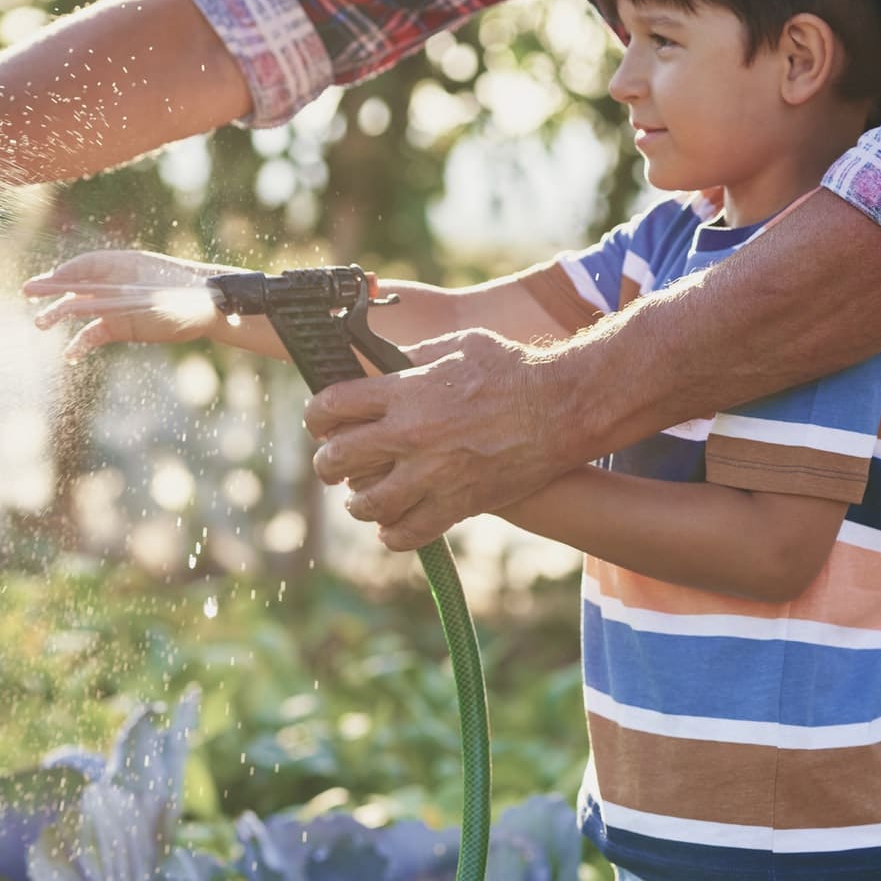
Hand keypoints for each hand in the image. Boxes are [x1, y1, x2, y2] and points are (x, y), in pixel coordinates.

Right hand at [22, 250, 223, 360]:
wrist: (210, 307)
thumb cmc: (182, 288)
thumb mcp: (150, 285)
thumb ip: (117, 283)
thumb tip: (93, 282)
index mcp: (119, 264)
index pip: (84, 265)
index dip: (64, 272)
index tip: (48, 280)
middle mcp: (113, 283)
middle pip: (76, 285)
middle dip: (51, 290)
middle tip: (27, 292)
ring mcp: (116, 306)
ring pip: (81, 310)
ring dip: (60, 316)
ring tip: (39, 324)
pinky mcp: (121, 327)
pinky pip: (94, 333)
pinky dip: (81, 343)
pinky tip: (70, 354)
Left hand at [304, 328, 573, 549]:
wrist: (563, 407)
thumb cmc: (512, 368)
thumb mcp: (457, 346)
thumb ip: (412, 358)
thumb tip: (381, 364)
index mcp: (405, 390)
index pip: (331, 407)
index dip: (317, 417)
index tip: (321, 423)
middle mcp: (411, 434)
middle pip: (337, 459)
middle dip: (327, 463)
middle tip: (334, 465)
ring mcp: (433, 473)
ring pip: (367, 503)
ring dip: (357, 503)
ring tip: (363, 498)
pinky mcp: (459, 503)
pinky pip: (408, 533)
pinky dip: (393, 534)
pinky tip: (393, 525)